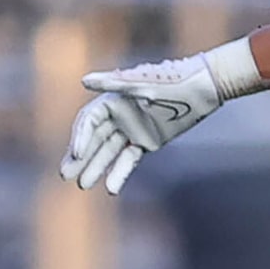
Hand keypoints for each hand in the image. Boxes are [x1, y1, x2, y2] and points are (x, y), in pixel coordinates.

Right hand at [59, 51, 239, 196]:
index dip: (80, 137)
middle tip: (65, 175)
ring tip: (82, 185)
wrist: (204, 86)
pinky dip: (120, 173)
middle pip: (94, 139)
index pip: (89, 121)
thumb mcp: (142, 83)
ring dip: (95, 167)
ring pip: (109, 152)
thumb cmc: (173, 80)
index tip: (76, 154)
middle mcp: (120, 115)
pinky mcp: (148, 141)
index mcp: (114, 99)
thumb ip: (113, 83)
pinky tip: (110, 188)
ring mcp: (134, 129)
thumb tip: (83, 81)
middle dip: (80, 157)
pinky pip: (129, 160)